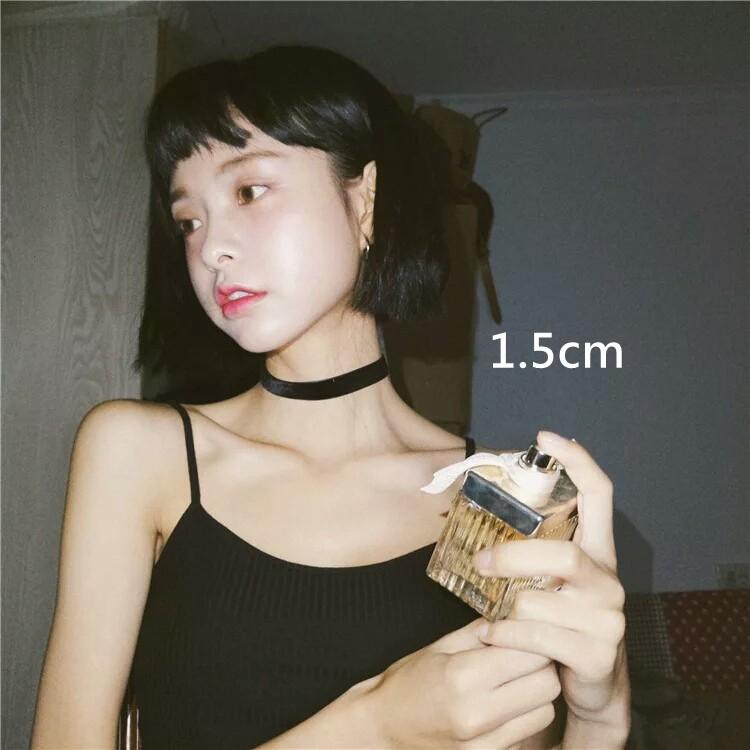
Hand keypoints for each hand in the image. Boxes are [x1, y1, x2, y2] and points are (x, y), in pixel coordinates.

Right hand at [369, 616, 560, 748]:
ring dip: (538, 692)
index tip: (526, 630)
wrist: (383, 728)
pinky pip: (528, 733)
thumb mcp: (440, 646)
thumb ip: (482, 630)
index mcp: (462, 676)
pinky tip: (506, 703)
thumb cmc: (407, 682)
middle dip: (542, 663)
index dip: (533, 637)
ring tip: (516, 679)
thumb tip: (517, 612)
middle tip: (525, 652)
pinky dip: (525, 715)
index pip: (528, 653)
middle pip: (546, 684)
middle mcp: (477, 714)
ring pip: (545, 711)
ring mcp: (484, 744)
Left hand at [472, 431, 627, 722]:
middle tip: (480, 562)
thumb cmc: (561, 620)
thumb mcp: (551, 582)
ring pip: (543, 601)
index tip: (546, 436)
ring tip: (483, 610)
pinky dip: (506, 635)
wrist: (594, 686)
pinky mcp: (597, 656)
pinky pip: (539, 638)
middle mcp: (608, 581)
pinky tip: (487, 633)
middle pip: (563, 556)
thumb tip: (481, 525)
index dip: (578, 462)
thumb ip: (531, 555)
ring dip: (505, 606)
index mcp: (598, 553)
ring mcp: (608, 620)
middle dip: (514, 558)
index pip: (600, 495)